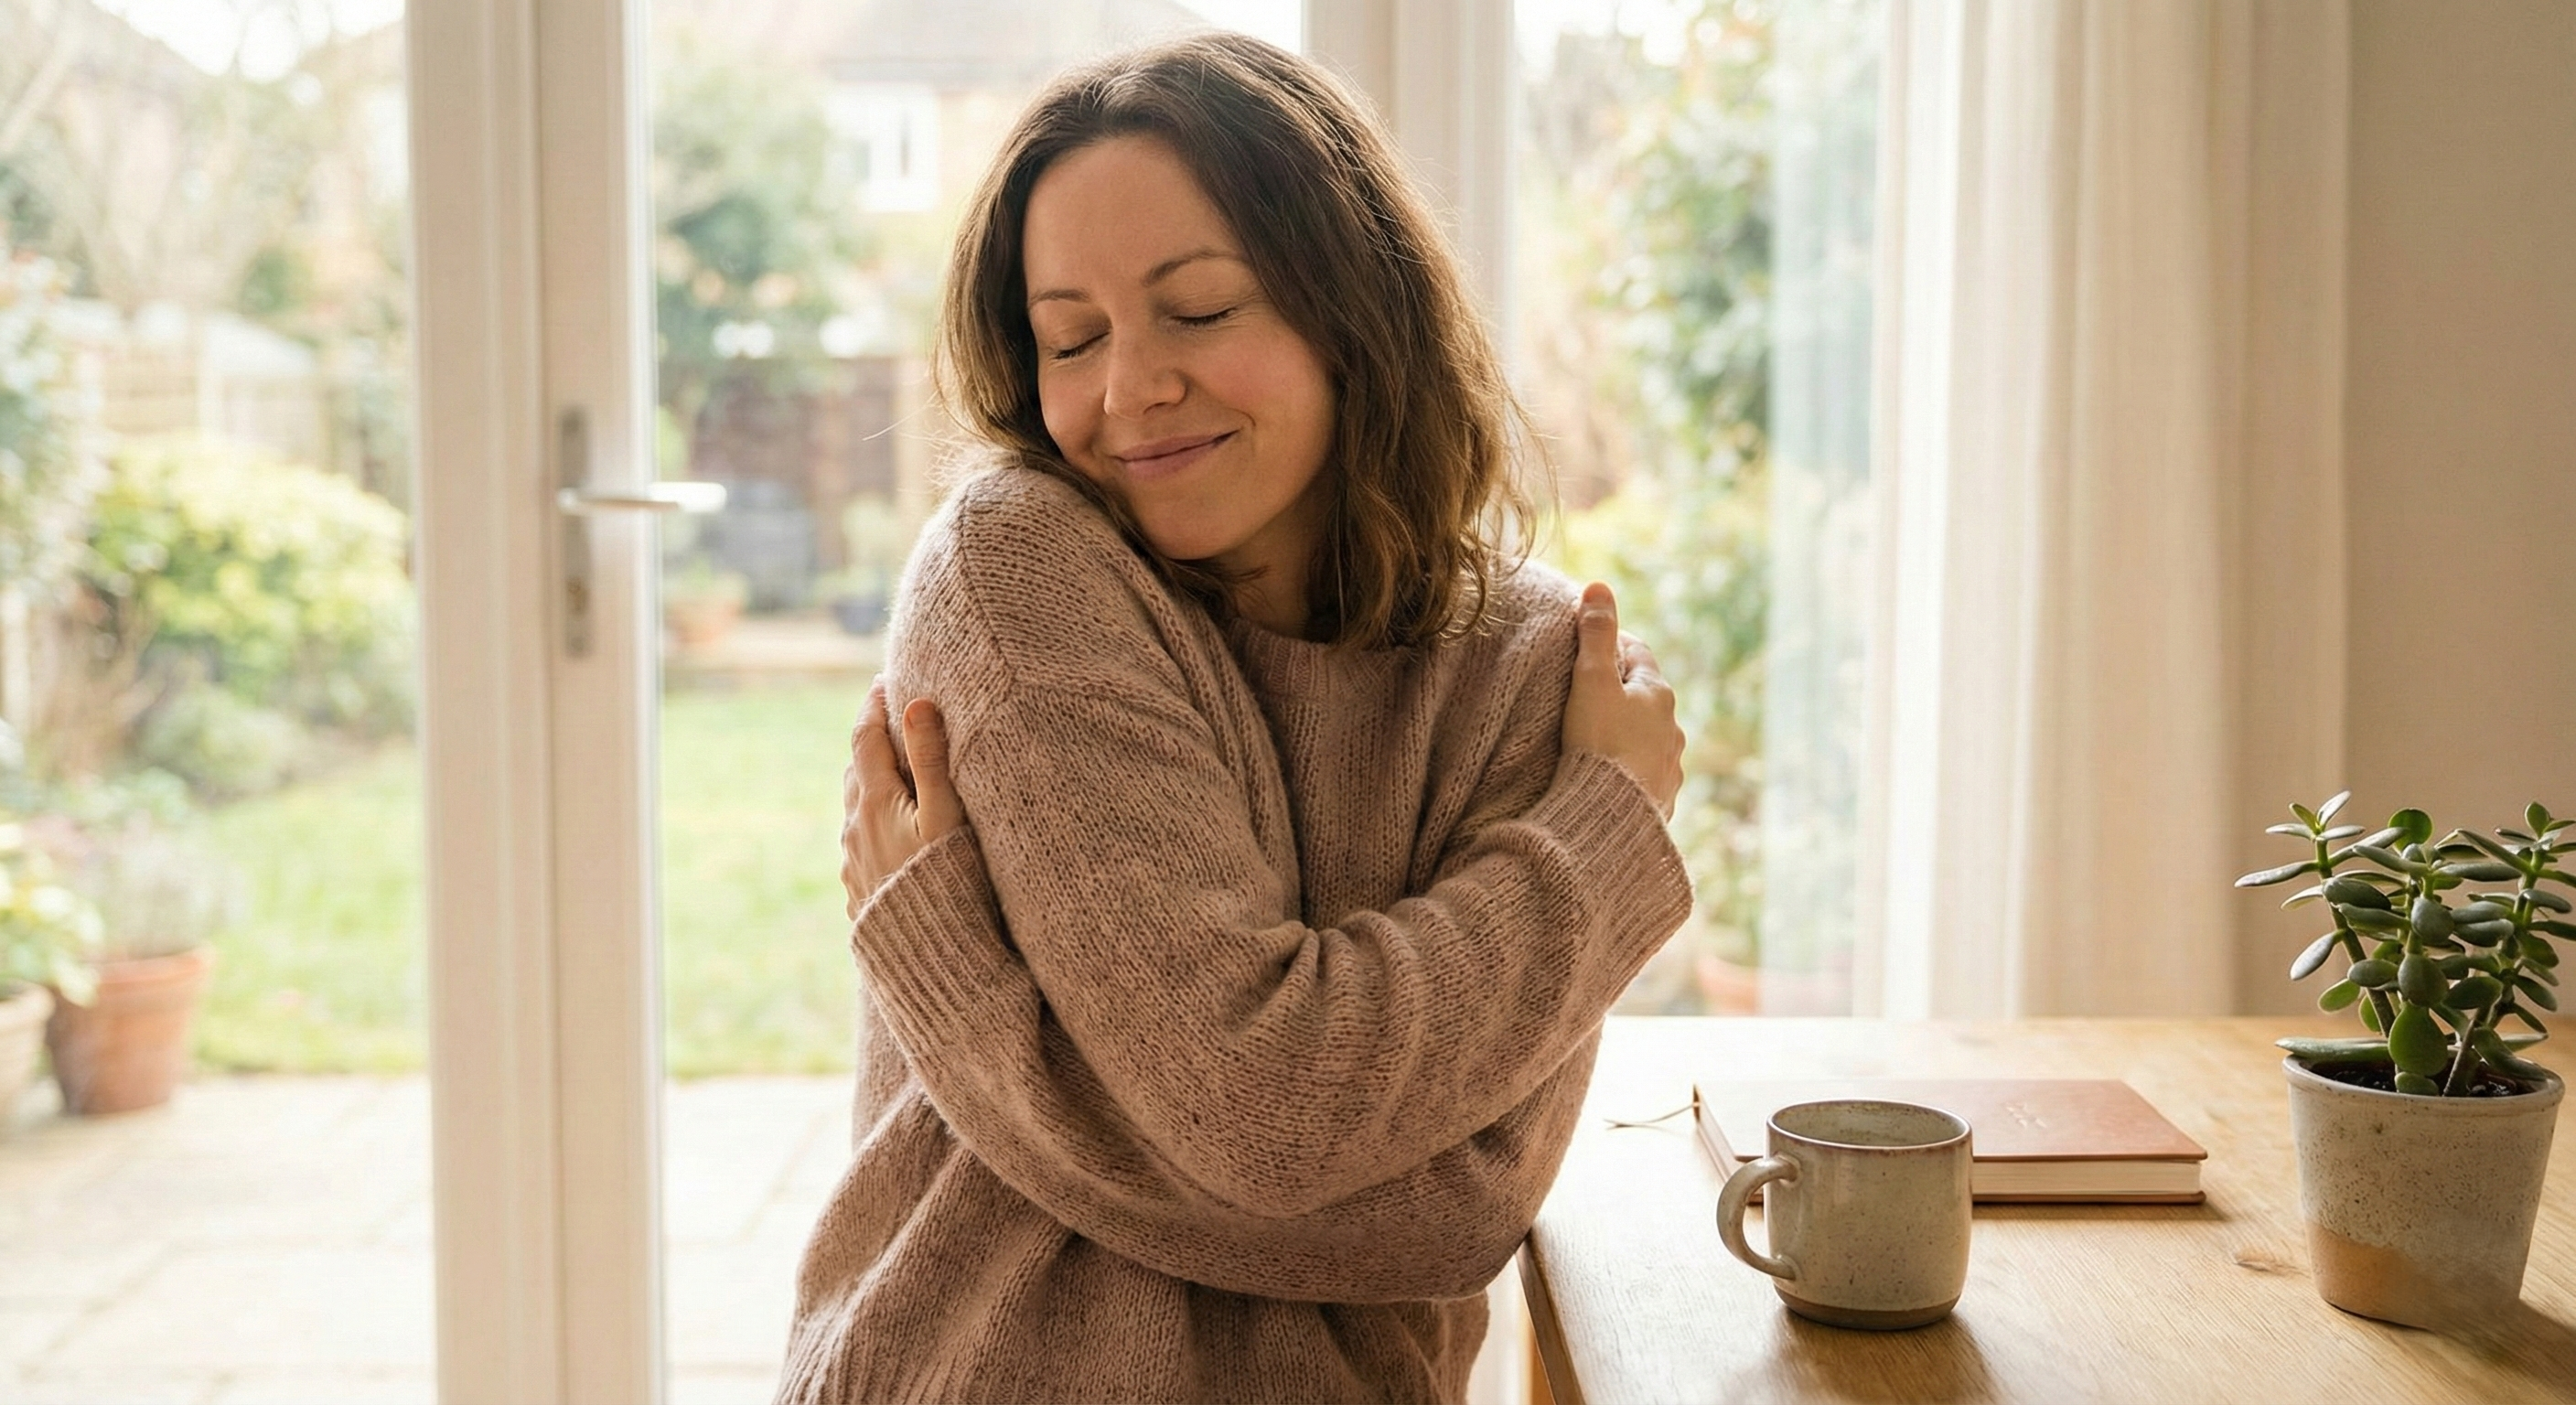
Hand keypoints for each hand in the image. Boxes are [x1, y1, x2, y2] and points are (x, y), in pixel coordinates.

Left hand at [842, 678, 966, 919]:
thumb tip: (917, 703)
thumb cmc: (949, 885)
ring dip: (870, 782)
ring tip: (892, 771)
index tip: (884, 678)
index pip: (867, 738)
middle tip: (888, 717)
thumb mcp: (948, 817)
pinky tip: (892, 831)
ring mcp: (853, 862)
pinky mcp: (859, 890)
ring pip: (855, 807)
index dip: (876, 705)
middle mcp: (855, 829)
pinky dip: (873, 819)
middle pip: (856, 770)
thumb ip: (933, 760)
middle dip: (871, 740)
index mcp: (875, 803)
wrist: (927, 960)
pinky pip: (860, 841)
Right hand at [1559, 583, 1683, 818]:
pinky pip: (1645, 775)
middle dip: (1621, 691)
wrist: (1609, 814)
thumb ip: (1595, 634)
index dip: (1612, 644)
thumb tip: (1599, 586)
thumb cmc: (1598, 742)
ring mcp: (1669, 766)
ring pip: (1648, 738)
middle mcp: (1672, 728)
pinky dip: (1630, 768)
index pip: (1637, 655)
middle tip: (1587, 690)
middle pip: (1645, 698)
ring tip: (1597, 738)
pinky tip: (1611, 776)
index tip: (1589, 643)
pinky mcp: (1660, 799)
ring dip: (1628, 733)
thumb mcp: (1591, 680)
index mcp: (1658, 694)